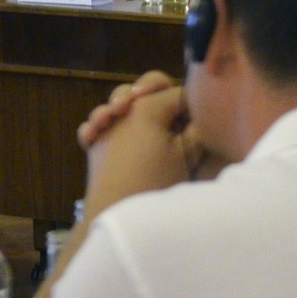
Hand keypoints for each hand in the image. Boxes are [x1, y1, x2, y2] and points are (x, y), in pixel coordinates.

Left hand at [81, 83, 216, 219]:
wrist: (114, 211)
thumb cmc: (155, 182)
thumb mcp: (187, 154)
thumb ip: (198, 128)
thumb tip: (202, 115)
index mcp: (149, 107)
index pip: (180, 93)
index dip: (194, 104)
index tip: (201, 119)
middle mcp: (124, 109)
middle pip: (148, 86)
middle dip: (159, 90)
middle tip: (171, 109)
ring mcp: (105, 125)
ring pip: (120, 100)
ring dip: (129, 103)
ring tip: (136, 114)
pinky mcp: (94, 143)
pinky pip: (98, 123)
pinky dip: (105, 122)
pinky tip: (110, 128)